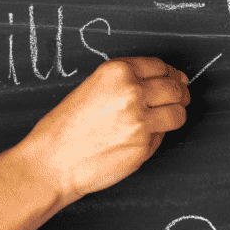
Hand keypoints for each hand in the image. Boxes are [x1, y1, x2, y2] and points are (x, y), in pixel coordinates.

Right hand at [12, 57, 188, 204]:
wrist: (51, 162)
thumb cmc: (65, 128)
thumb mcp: (94, 88)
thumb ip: (127, 83)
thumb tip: (167, 80)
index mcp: (117, 71)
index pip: (159, 66)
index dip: (171, 74)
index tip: (175, 79)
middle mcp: (131, 92)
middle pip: (174, 88)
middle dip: (179, 94)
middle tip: (178, 99)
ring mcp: (140, 120)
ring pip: (177, 112)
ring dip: (175, 114)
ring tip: (165, 118)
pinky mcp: (144, 145)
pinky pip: (163, 135)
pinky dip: (158, 136)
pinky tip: (140, 137)